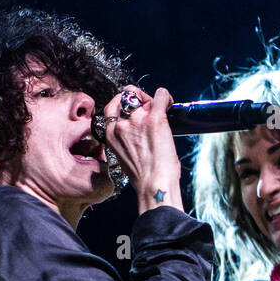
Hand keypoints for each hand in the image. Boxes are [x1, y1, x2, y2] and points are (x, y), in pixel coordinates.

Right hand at [100, 85, 182, 211]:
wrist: (153, 185)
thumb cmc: (143, 178)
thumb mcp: (124, 157)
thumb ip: (125, 141)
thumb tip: (136, 133)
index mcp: (111, 134)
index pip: (112, 107)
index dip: (124, 105)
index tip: (134, 112)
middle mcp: (121, 124)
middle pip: (125, 97)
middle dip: (136, 99)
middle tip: (148, 108)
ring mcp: (137, 120)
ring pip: (140, 95)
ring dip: (150, 99)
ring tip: (159, 108)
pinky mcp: (154, 119)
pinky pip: (160, 96)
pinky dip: (166, 97)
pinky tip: (169, 103)